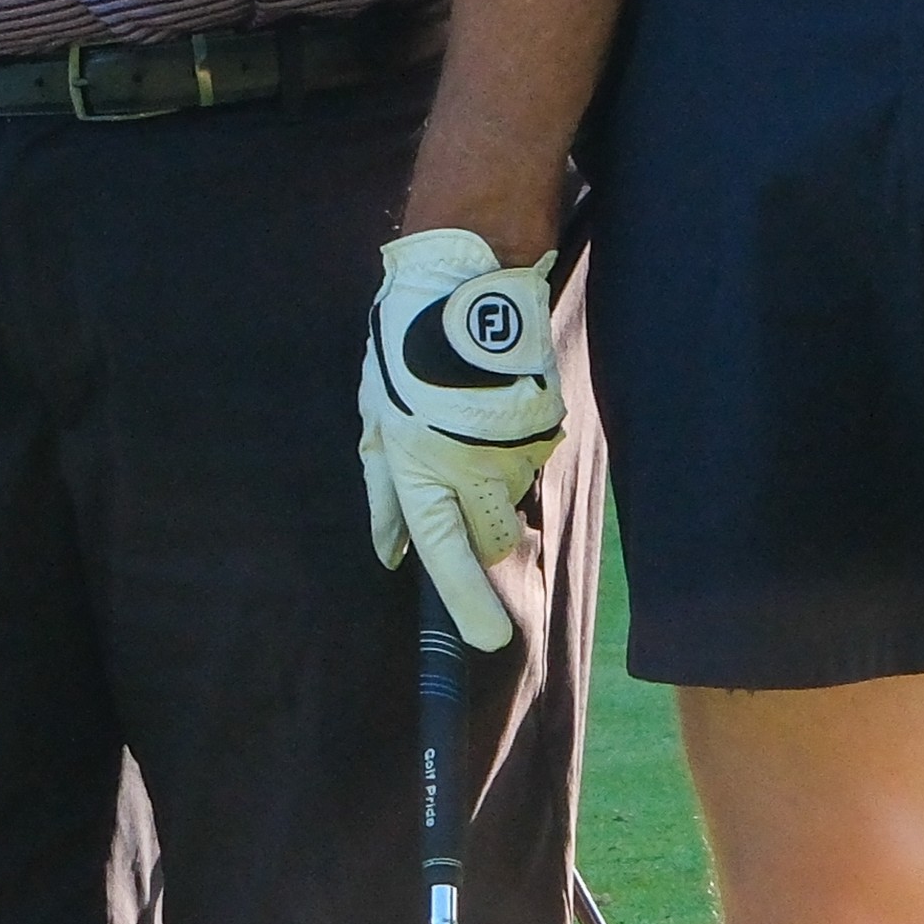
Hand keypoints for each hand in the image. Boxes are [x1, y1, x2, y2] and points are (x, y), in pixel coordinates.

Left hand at [358, 225, 567, 654]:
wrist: (468, 283)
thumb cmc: (404, 351)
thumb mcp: (375, 419)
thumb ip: (382, 492)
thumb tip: (389, 554)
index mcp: (422, 469)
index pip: (448, 552)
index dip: (468, 602)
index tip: (490, 641)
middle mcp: (474, 468)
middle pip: (492, 538)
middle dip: (478, 529)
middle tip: (456, 479)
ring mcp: (517, 448)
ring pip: (512, 497)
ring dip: (493, 478)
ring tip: (467, 417)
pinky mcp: (548, 426)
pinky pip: (530, 460)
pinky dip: (512, 446)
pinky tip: (491, 404)